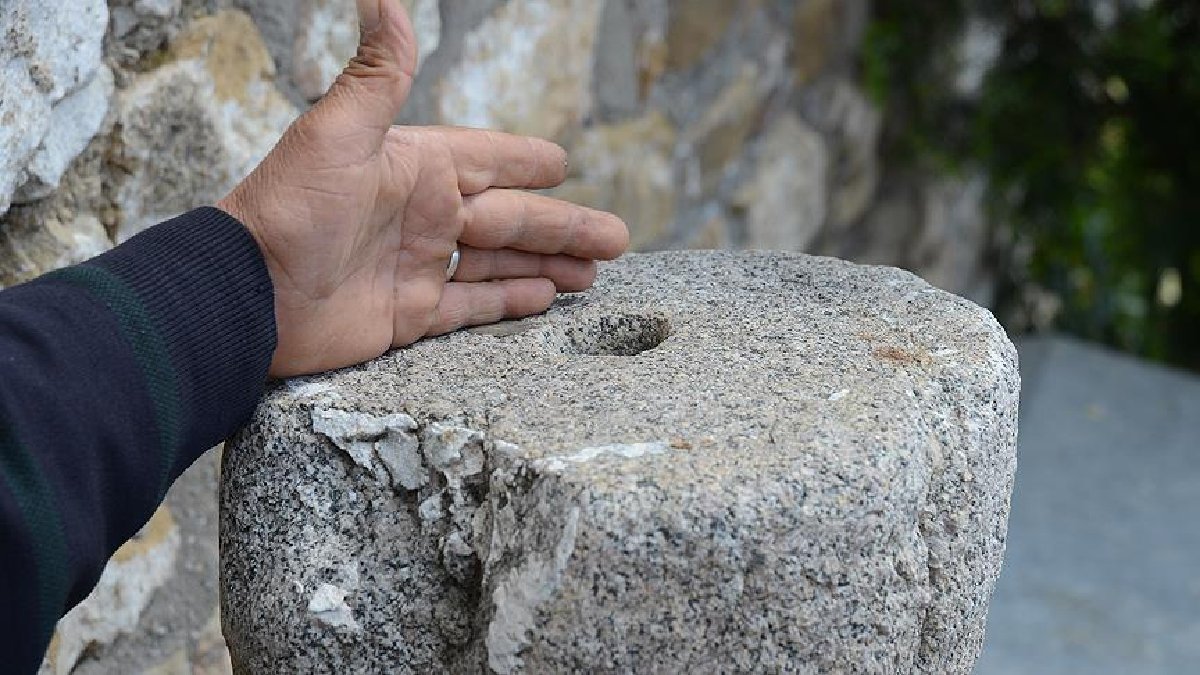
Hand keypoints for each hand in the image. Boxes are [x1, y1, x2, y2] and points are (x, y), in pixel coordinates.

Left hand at [217, 0, 628, 377]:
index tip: (561, 164)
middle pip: (512, 219)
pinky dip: (509, 301)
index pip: (488, 161)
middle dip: (566, 227)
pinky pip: (471, 305)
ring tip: (595, 273)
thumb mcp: (339, 131)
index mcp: (415, 168)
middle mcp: (422, 215)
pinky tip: (546, 298)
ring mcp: (417, 265)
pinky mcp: (408, 313)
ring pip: (501, 263)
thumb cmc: (289, 207)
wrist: (248, 292)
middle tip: (617, 236)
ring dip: (549, 265)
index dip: (526, 162)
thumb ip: (378, 72)